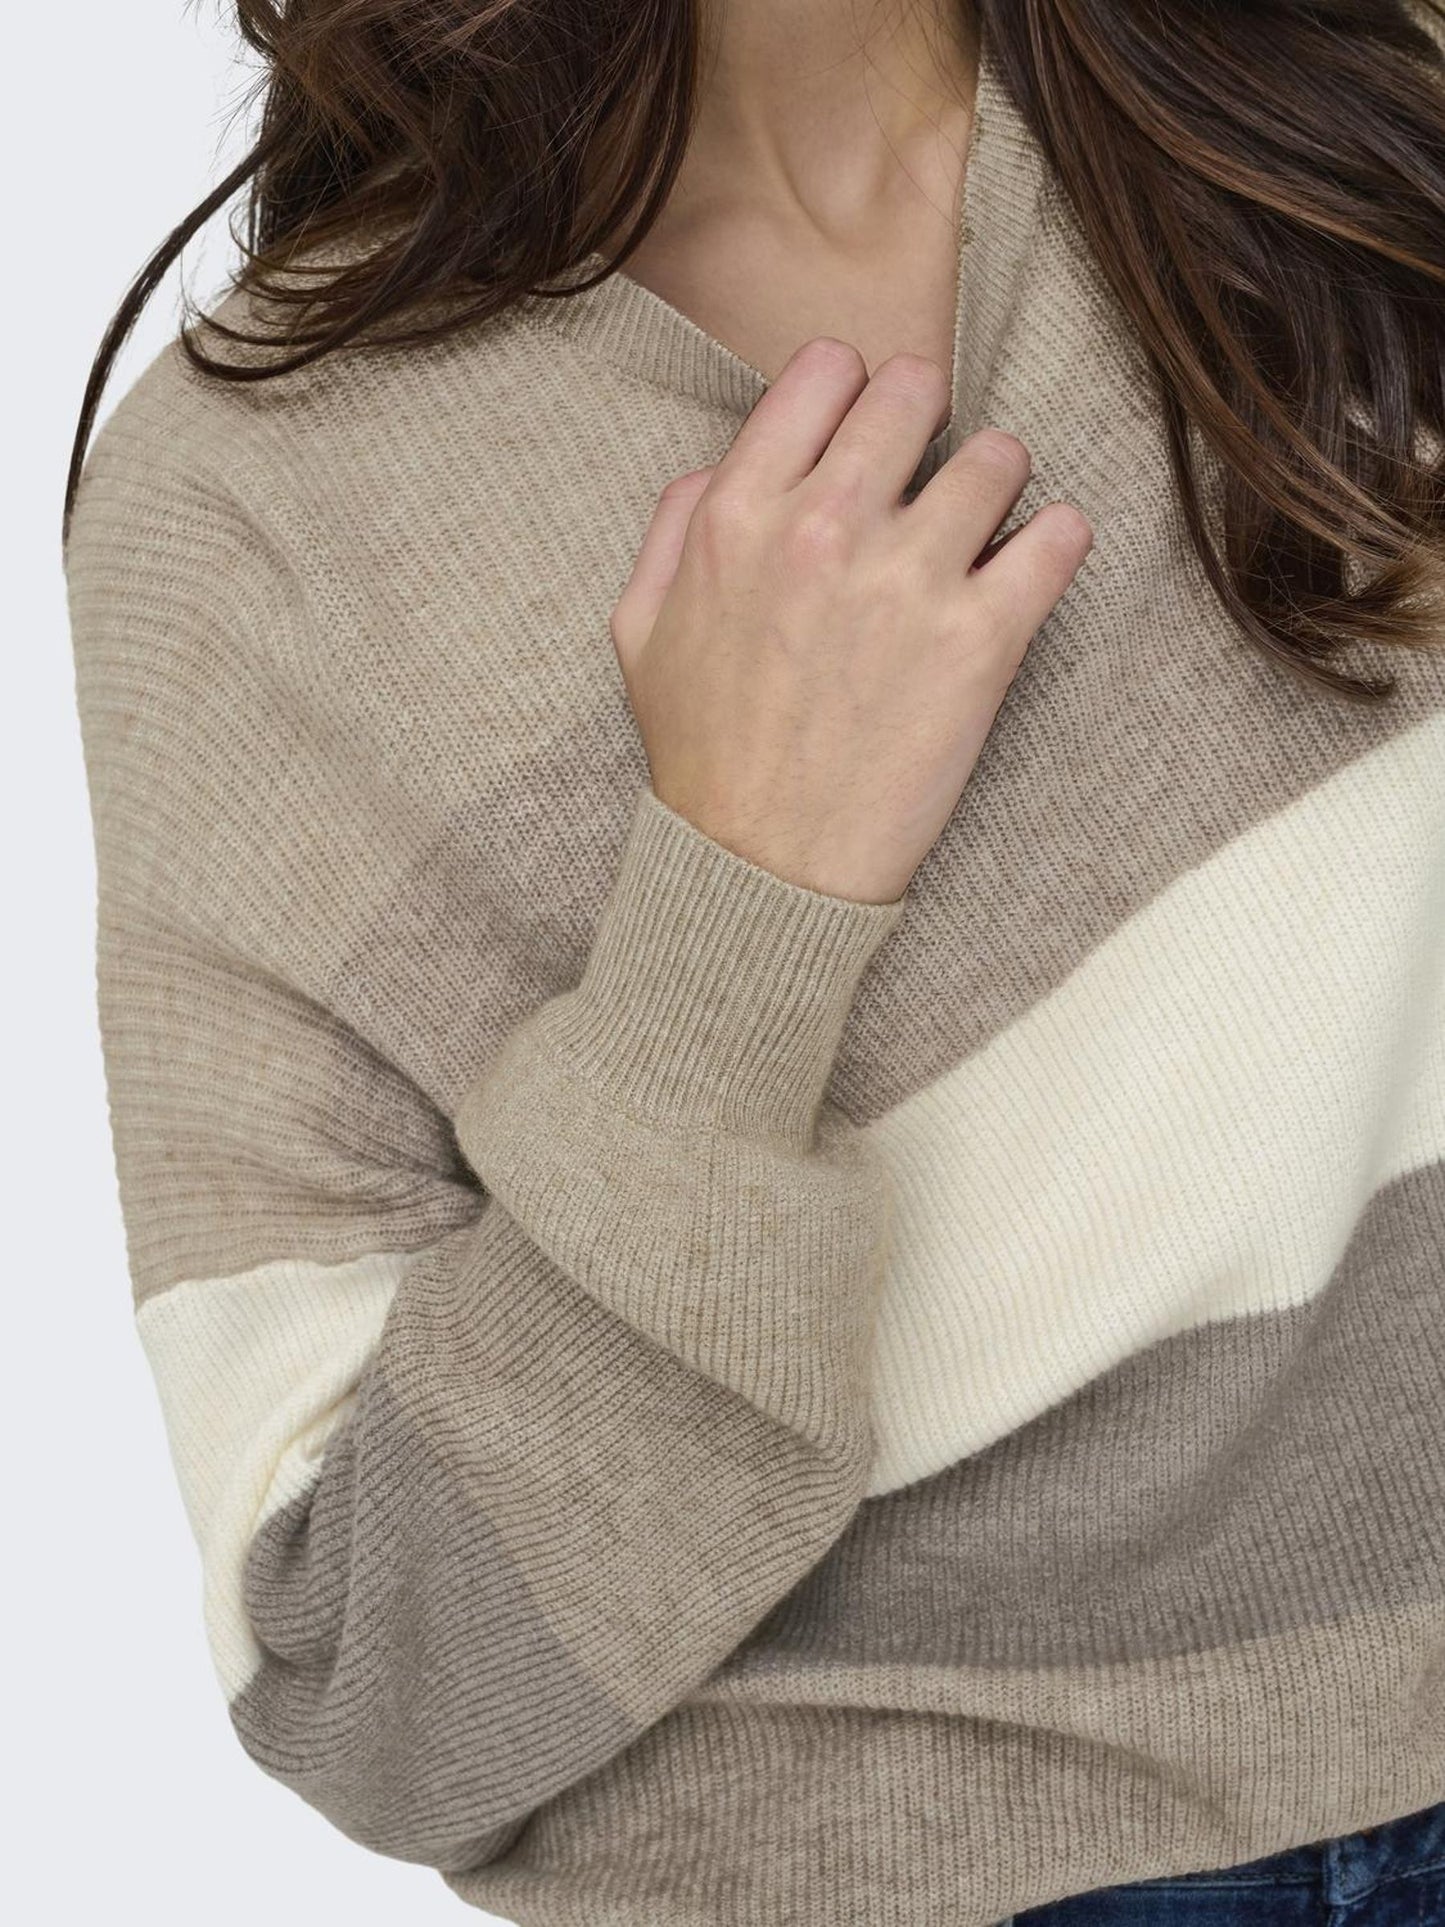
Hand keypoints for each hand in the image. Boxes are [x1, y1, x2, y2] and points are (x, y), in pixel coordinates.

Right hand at [609, 336, 1092, 902]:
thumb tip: (724, 466)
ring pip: (998, 455)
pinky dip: (1056, 543)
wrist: (761, 867)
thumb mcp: (641, 632)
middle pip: (915, 391)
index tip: (865, 431)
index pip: (826, 372)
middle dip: (928, 420)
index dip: (853, 391)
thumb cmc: (703, 755)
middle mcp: (825, 528)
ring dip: (997, 485)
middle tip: (932, 471)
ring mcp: (909, 580)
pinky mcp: (981, 641)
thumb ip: (674, 529)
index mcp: (738, 515)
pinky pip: (1059, 537)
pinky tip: (1031, 567)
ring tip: (982, 531)